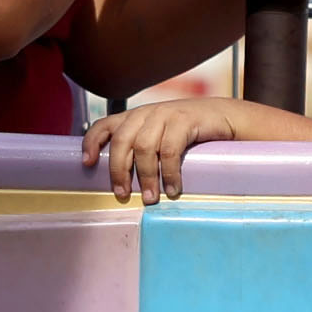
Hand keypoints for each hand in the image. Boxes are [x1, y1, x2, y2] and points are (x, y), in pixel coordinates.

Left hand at [80, 95, 238, 202]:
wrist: (224, 117)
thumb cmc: (188, 133)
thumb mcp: (159, 135)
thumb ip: (140, 148)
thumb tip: (121, 180)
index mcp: (134, 117)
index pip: (104, 125)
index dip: (92, 143)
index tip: (87, 164)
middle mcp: (146, 113)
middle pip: (122, 141)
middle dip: (119, 171)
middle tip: (122, 194)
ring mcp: (165, 114)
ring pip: (144, 148)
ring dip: (145, 177)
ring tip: (150, 198)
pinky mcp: (184, 120)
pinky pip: (169, 150)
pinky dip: (169, 173)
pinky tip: (173, 189)